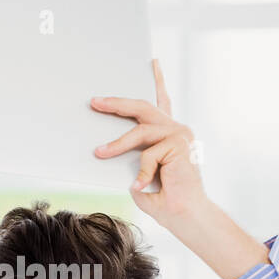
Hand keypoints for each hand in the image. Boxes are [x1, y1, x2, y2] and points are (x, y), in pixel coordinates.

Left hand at [91, 59, 205, 228]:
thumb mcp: (138, 170)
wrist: (183, 215)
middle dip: (116, 104)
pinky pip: (148, 153)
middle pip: (143, 108)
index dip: (158, 81)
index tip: (152, 62)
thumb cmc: (162, 197)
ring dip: (117, 144)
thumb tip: (105, 142)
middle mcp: (177, 130)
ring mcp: (180, 135)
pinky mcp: (180, 144)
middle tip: (95, 102)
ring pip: (140, 131)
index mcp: (169, 134)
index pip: (162, 102)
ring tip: (99, 153)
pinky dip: (141, 172)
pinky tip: (142, 185)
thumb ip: (130, 152)